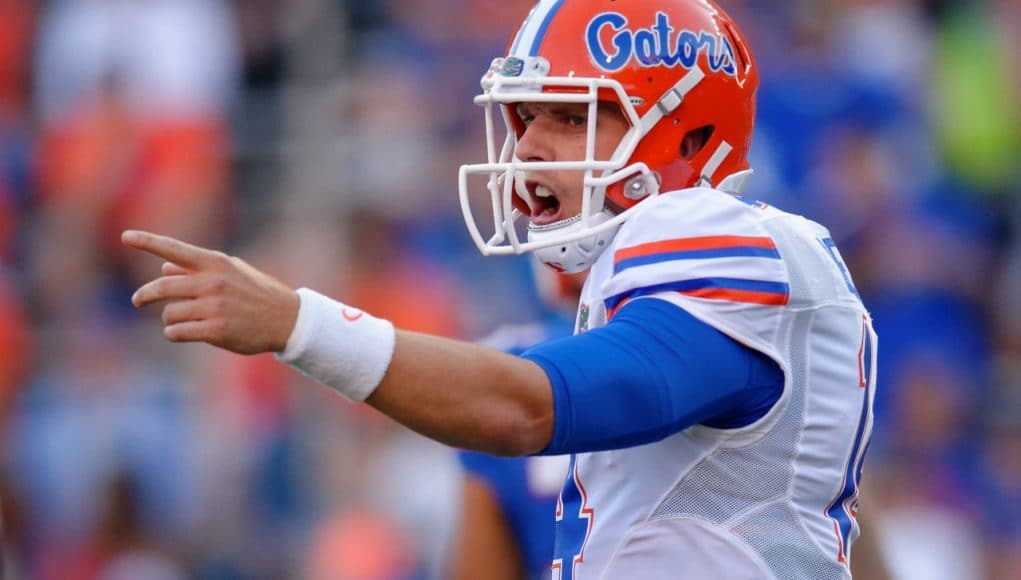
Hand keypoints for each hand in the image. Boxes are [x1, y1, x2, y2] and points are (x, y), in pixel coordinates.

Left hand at [122, 230, 299, 354]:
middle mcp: (212, 282)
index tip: (125, 236)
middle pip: (162, 287)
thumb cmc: (256, 293)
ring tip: (182, 321)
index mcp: (215, 263)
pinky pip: (177, 332)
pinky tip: (183, 332)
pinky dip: (175, 333)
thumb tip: (164, 267)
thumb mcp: (231, 272)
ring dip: (170, 319)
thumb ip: (197, 270)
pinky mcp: (216, 330)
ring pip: (169, 313)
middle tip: (138, 300)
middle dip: (145, 295)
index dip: (147, 242)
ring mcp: (214, 306)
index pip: (174, 249)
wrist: (286, 319)